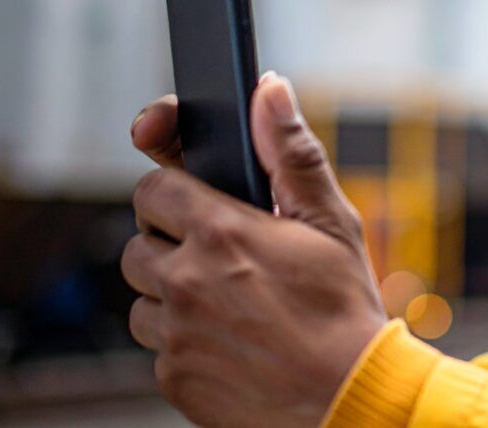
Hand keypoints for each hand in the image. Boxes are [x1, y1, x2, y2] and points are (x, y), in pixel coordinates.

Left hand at [122, 74, 386, 426]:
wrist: (348, 397)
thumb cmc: (345, 310)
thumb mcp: (331, 223)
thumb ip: (291, 153)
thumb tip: (269, 90)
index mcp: (221, 232)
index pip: (153, 187)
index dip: (174, 190)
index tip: (190, 200)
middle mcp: (186, 280)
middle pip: (138, 241)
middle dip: (173, 242)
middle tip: (225, 257)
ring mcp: (174, 331)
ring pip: (142, 295)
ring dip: (173, 293)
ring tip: (231, 303)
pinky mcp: (172, 374)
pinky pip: (156, 344)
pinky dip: (184, 339)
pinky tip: (232, 339)